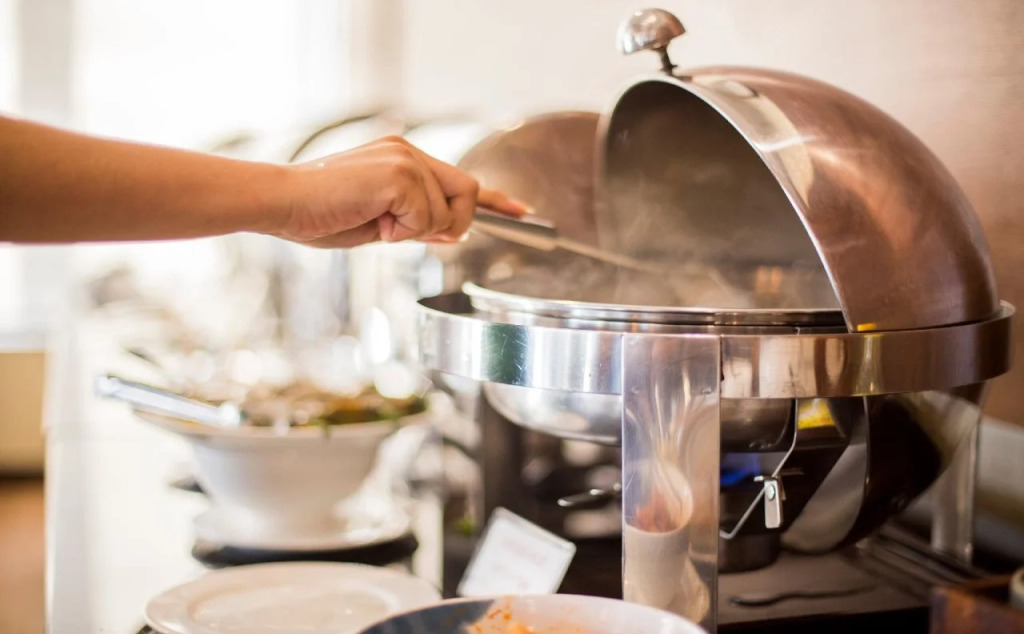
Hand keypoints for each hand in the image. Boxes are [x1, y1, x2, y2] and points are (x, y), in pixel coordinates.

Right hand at [271, 136, 526, 247]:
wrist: (284, 204)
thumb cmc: (320, 215)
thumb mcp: (379, 222)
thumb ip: (416, 221)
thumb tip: (448, 233)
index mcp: (404, 157)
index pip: (461, 179)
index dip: (496, 200)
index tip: (522, 211)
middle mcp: (409, 151)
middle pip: (467, 194)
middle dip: (450, 224)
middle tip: (402, 232)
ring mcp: (407, 159)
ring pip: (446, 214)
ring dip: (414, 231)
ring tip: (373, 221)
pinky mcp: (401, 175)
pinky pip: (427, 219)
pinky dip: (402, 231)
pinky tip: (371, 218)